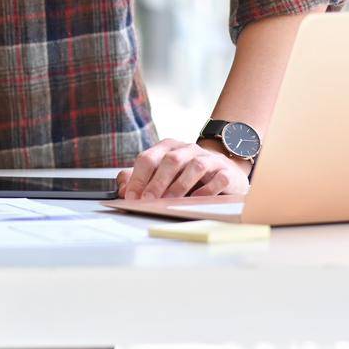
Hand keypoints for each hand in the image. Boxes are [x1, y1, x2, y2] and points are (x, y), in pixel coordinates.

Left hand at [116, 139, 251, 200]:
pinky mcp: (226, 172)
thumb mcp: (161, 173)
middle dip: (156, 182)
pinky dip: (207, 189)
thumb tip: (123, 189)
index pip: (148, 158)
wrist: (224, 169)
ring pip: (194, 166)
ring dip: (179, 185)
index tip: (131, 196)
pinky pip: (217, 179)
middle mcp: (187, 149)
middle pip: (170, 160)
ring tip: (169, 201)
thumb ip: (139, 178)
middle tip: (147, 200)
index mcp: (168, 147)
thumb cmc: (187, 173)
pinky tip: (196, 199)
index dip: (137, 177)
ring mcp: (208, 159)